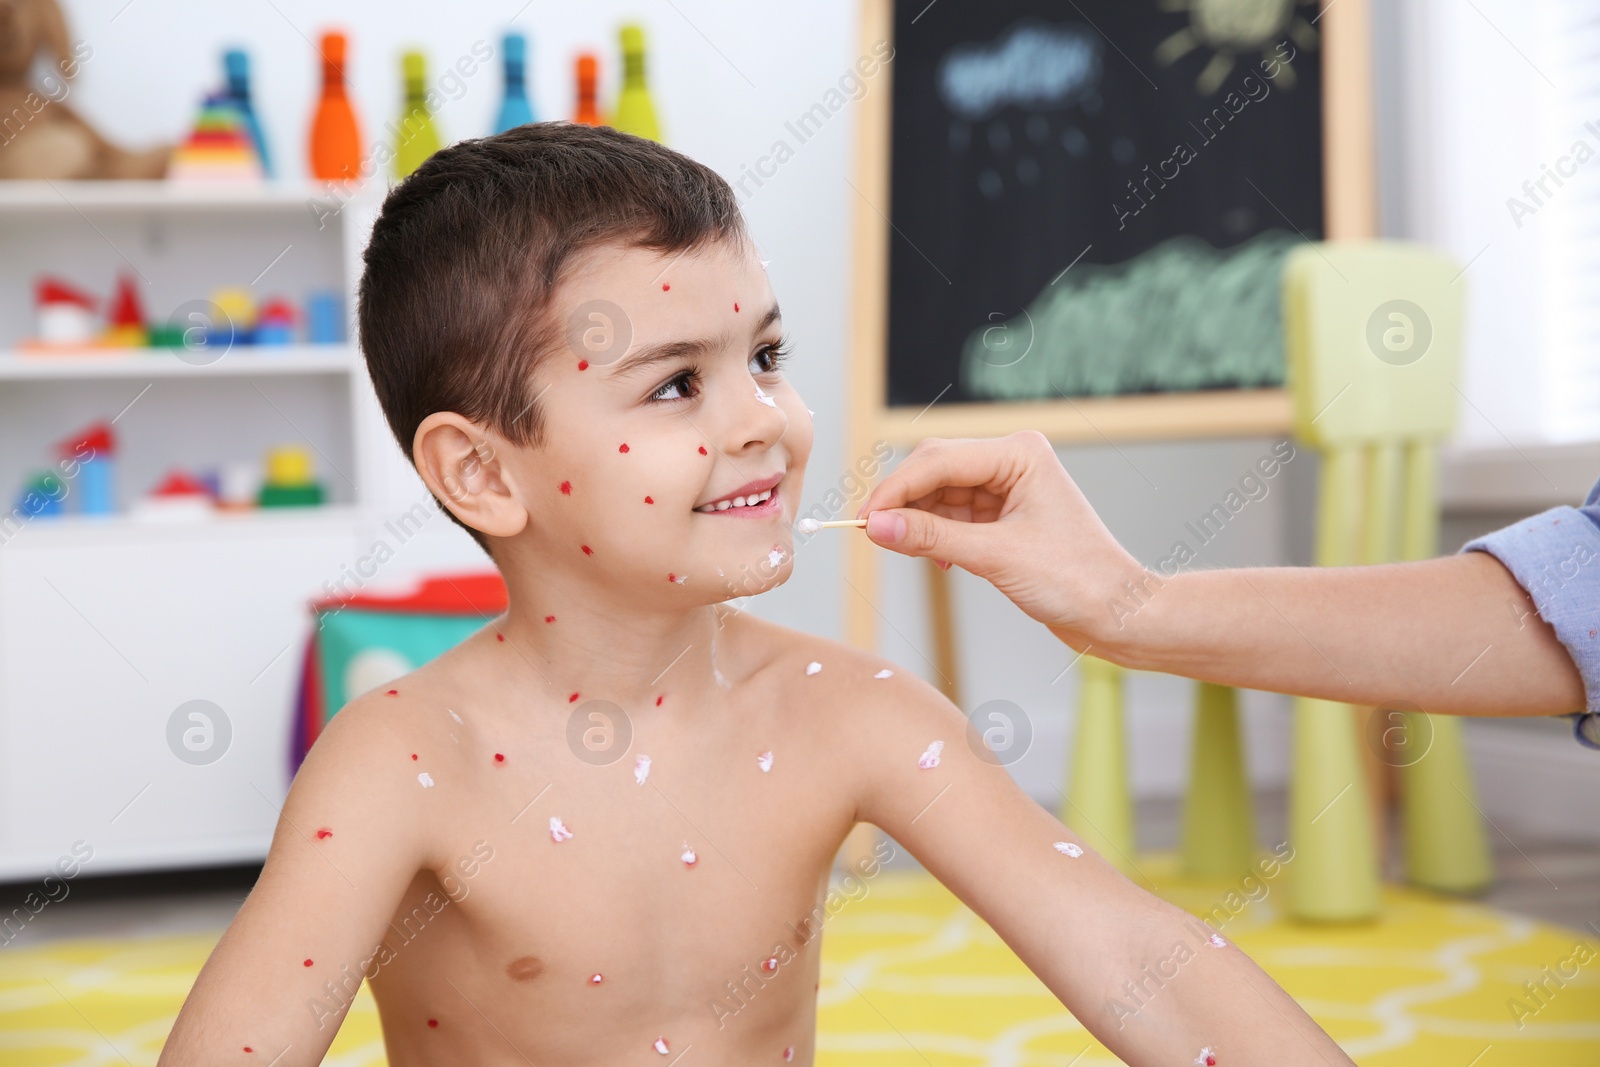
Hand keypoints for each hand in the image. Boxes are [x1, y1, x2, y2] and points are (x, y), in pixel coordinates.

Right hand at [855, 431, 1147, 648]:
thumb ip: (931, 538)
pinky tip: (936, 560)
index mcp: (1020, 453)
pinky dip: (937, 536)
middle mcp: (1013, 462)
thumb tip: (875, 526)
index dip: (896, 490)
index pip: (938, 461)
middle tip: (871, 534)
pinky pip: (954, 516)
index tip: (864, 519)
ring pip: (940, 495)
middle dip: (903, 502)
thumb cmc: (1076, 580)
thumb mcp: (995, 558)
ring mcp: (1009, 488)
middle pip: (935, 470)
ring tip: (904, 551)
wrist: (1117, 614)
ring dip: (919, 522)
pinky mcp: (1005, 516)